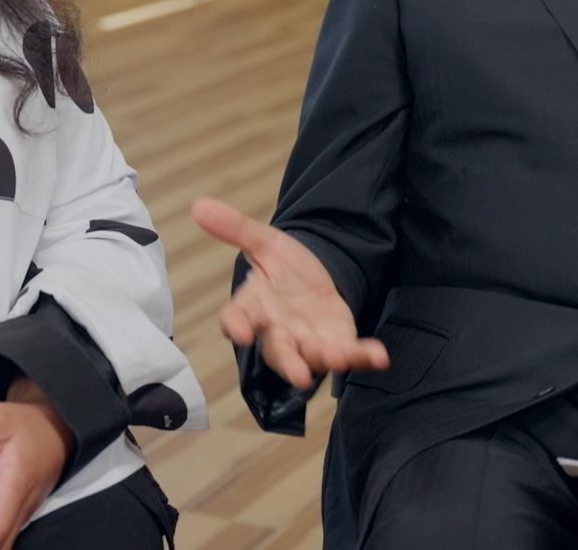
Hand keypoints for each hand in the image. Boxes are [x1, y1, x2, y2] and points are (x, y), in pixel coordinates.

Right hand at [190, 197, 388, 389]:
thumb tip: (198, 204)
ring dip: (324, 360)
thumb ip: (235, 228)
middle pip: (278, 350)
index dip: (236, 326)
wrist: (315, 279)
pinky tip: (379, 356)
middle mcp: (278, 330)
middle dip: (287, 362)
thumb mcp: (264, 241)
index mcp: (254, 307)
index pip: (238, 318)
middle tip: (297, 374)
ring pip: (312, 357)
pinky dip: (363, 357)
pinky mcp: (337, 342)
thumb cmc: (283, 268)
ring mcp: (308, 341)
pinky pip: (349, 353)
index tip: (238, 331)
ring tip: (336, 358)